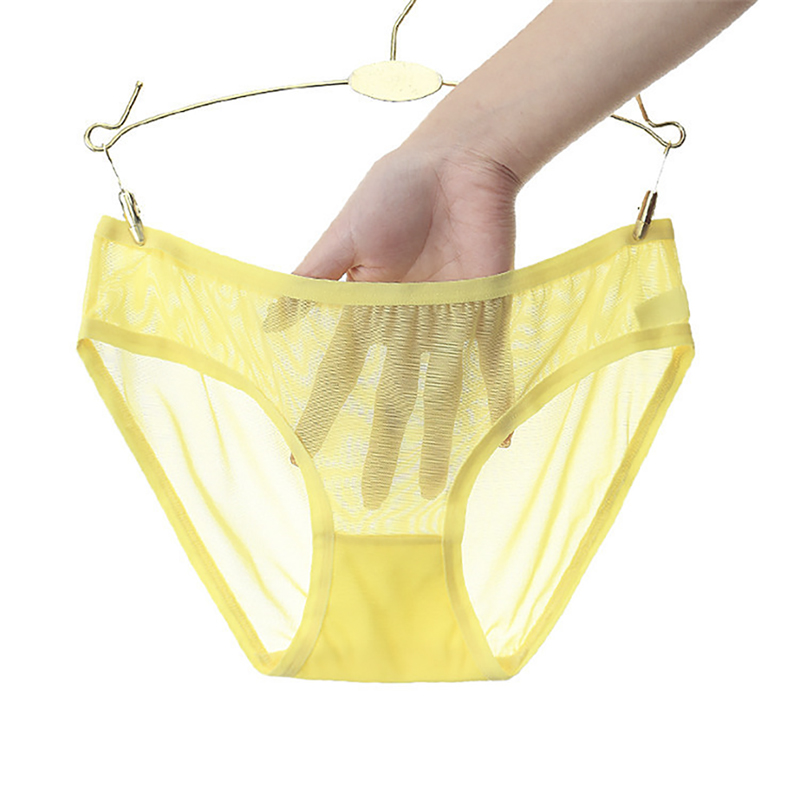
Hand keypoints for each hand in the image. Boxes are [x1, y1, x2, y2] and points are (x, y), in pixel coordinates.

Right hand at [264, 144, 521, 507]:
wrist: (458, 165)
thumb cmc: (392, 194)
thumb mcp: (344, 238)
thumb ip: (312, 282)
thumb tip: (269, 322)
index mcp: (367, 313)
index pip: (340, 376)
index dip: (322, 415)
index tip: (303, 456)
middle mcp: (406, 330)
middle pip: (391, 398)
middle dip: (381, 445)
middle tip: (372, 494)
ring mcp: (448, 329)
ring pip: (440, 395)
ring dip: (437, 440)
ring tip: (432, 485)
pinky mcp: (487, 318)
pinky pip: (493, 366)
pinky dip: (498, 401)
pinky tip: (498, 440)